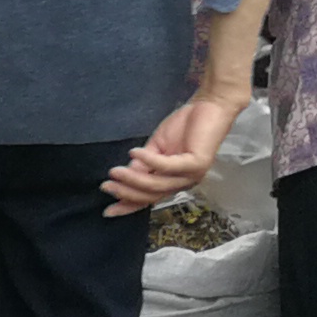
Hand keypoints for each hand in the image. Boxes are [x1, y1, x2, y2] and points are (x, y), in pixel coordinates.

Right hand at [104, 92, 241, 211]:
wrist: (210, 106)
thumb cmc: (185, 126)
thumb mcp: (157, 148)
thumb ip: (144, 164)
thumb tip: (124, 176)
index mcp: (174, 181)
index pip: (149, 198)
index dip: (129, 205)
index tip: (108, 211)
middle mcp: (183, 183)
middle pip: (151, 195)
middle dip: (126, 192)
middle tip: (106, 186)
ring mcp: (191, 175)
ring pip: (157, 184)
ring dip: (133, 179)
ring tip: (114, 171)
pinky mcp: (197, 163)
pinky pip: (168, 166)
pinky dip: (149, 161)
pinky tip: (133, 153)